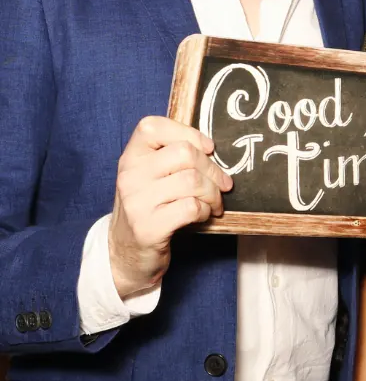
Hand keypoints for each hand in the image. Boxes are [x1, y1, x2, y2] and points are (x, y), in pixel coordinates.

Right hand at [108, 116, 232, 297]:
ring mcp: (137, 202)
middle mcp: (129, 175)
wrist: (126, 253)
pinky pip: (191, 208)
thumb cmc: (149, 208)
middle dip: (213, 169)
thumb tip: (212, 149)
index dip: (189, 133)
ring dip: (213, 193)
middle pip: (184, 153)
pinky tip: (202, 216)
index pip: (153, 126)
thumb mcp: (151, 177)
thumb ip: (172, 157)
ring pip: (192, 180)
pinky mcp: (149, 227)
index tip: (208, 149)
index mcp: (130, 157)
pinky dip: (205, 211)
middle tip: (223, 185)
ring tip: (214, 203)